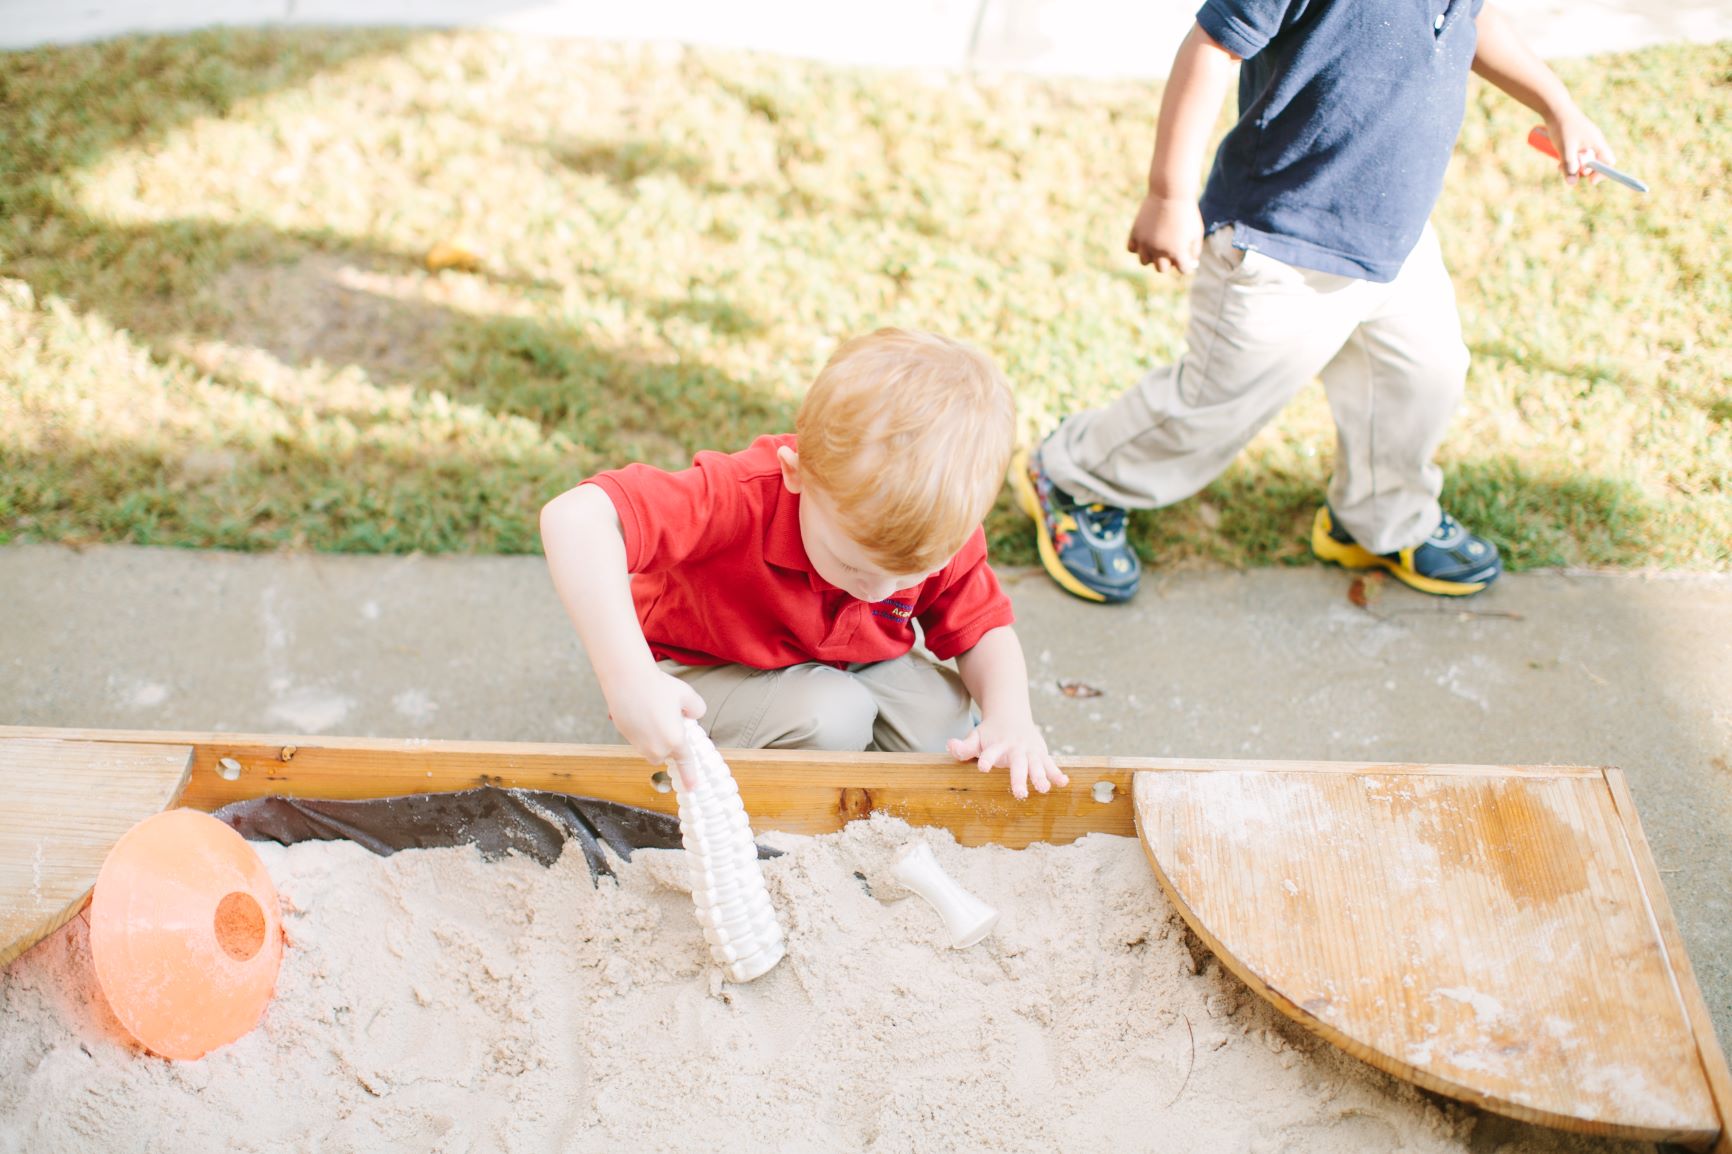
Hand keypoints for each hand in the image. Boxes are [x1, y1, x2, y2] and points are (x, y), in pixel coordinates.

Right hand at [603, 668, 706, 787]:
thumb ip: (697, 709)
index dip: (690, 776)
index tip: (692, 787)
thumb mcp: (687, 695)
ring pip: (650, 748)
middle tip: (669, 719)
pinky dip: (641, 729)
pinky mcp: (624, 735)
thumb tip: (692, 717)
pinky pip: (637, 738)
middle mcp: (656, 747)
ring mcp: (638, 743)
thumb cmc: (658, 686)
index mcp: (675, 739)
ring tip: (653, 711)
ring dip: (654, 737)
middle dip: (668, 743)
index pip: (685, 763)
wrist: (627, 678)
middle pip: (666, 755)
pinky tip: (641, 710)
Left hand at [948, 716, 1067, 799]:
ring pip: (1036, 764)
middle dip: (1019, 778)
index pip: (990, 752)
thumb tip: (950, 745)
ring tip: (1043, 789)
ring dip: (1041, 776)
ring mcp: (1030, 751)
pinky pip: (1050, 764)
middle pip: (1018, 763)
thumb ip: (964, 746)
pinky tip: (1064, 783)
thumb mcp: (975, 737)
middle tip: (1020, 794)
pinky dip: (1057, 773)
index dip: (987, 758)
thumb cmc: (990, 733)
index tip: (982, 767)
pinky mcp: (1041, 754)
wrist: (1011, 715)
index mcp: (998, 745)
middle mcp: (1015, 748)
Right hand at [1127, 192, 1204, 274]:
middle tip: (1171, 248)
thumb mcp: (1196, 231)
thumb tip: (1190, 263)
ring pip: (1145, 261)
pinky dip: (1138, 246)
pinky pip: (1132, 249)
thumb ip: (1195, 249)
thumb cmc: (1186, 212)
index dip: (1186, 263)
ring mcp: (1145, 243)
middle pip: (1162, 268)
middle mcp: (1160, 251)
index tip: (1186, 255)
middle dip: (1168, 260)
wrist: (1170, 192)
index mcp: (1178, 252)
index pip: (1183, 270)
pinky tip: (1146, 237)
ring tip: (1157, 242)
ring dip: (1151, 255)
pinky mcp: (1135, 233)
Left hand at [1543, 108, 1614, 185]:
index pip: (1608, 162)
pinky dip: (1570, 158)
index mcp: (1598, 142)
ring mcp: (1587, 139)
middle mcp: (1595, 141)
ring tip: (1558, 164)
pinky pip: (1578, 153)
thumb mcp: (1565, 149)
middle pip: (1593, 163)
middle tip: (1563, 169)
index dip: (1602, 173)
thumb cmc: (1562, 127)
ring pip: (1583, 159)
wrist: (1555, 108)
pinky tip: (1559, 158)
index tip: (1590, 182)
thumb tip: (1572, 183)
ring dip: (1573, 165)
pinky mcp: (1578, 138)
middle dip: (1580, 171)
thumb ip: (1569, 166)